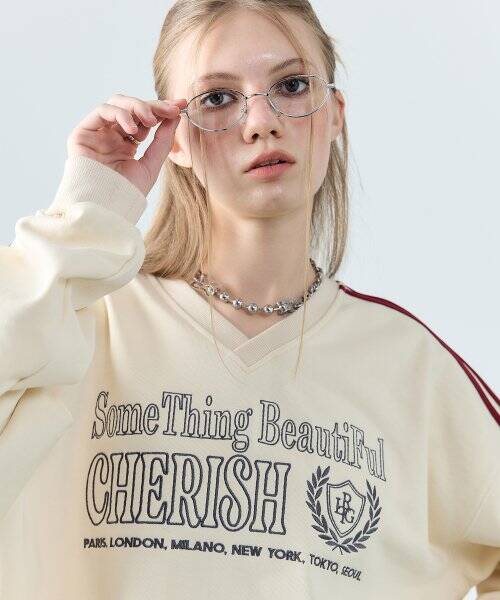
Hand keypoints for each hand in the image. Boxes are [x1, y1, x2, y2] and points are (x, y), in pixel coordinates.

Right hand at [66, 94, 187, 196]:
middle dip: (153, 106)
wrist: (107, 207)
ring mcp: (97, 134)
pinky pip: (101, 111)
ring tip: (150, 121)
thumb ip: (163, 140)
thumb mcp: (152, 165)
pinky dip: (119, 114)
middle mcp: (112, 136)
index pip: (144, 119)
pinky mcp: (82, 133)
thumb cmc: (127, 193)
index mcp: (127, 144)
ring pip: (117, 104)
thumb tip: (176, 116)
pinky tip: (132, 129)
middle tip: (170, 110)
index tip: (181, 106)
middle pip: (132, 108)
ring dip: (137, 107)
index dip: (162, 110)